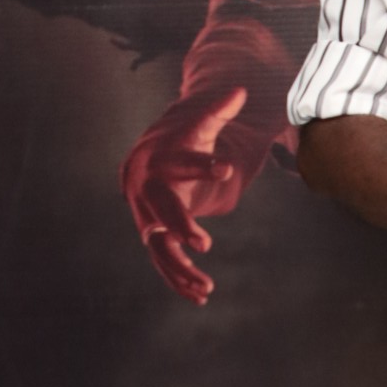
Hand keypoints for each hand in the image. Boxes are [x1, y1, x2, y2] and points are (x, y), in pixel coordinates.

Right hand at [120, 88, 248, 305]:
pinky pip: (163, 263)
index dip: (204, 165)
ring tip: (208, 287)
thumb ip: (218, 112)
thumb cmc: (179, 142)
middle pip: (163, 211)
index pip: (184, 162)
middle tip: (203, 242)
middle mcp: (148, 192)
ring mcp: (146, 217)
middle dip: (181, 226)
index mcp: (162, 161)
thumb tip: (242, 90)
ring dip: (182, 268)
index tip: (226, 168)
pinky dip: (179, 280)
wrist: (144, 162)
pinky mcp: (152, 237)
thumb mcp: (198, 126)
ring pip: (160, 247)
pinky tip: (200, 296)